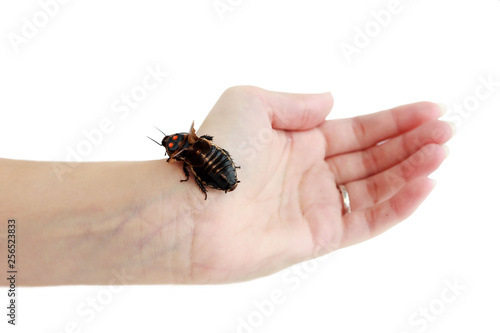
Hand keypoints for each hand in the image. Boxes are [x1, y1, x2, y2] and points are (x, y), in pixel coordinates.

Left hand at [179, 86, 452, 282]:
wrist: (190, 210)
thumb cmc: (216, 152)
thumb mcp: (252, 102)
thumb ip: (296, 103)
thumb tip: (330, 102)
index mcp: (298, 141)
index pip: (358, 130)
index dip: (395, 120)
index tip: (430, 111)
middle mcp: (310, 173)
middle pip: (373, 157)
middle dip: (411, 144)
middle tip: (446, 131)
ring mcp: (315, 205)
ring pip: (375, 188)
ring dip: (411, 171)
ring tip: (441, 154)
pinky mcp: (317, 236)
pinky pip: (366, 221)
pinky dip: (397, 206)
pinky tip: (423, 187)